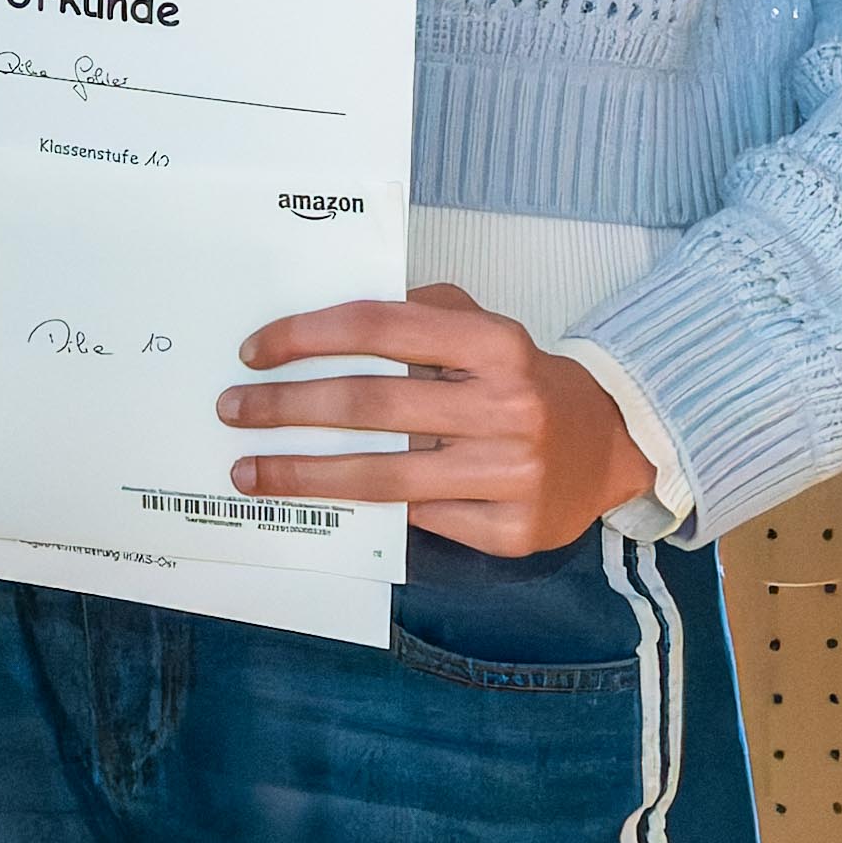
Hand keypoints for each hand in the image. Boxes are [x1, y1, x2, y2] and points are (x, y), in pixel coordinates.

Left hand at [219, 286, 656, 557]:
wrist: (607, 447)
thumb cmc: (519, 381)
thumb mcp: (482, 328)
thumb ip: (415, 313)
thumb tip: (319, 326)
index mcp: (496, 343)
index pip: (378, 327)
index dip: (306, 336)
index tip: (252, 352)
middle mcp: (508, 406)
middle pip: (369, 405)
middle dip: (285, 408)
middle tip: (233, 410)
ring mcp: (512, 472)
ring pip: (380, 476)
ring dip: (301, 474)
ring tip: (248, 470)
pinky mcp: (511, 529)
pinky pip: (418, 520)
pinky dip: (370, 510)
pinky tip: (329, 504)